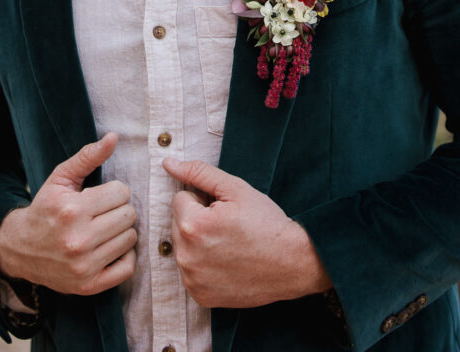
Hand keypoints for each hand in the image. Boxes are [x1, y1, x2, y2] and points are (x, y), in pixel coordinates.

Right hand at [0, 132, 136, 295]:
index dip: (113, 191)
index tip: (100, 196)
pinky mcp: (89, 285)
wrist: (20, 249)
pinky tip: (109, 248)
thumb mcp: (61, 178)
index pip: (121, 192)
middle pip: (129, 215)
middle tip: (103, 213)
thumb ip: (88, 156)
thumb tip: (113, 137)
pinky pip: (128, 268)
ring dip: (121, 231)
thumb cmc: (46, 208)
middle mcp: (78, 240)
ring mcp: (84, 266)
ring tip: (103, 229)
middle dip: (119, 210)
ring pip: (130, 238)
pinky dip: (124, 256)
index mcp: (71, 210)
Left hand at [163, 158, 330, 307]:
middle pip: (178, 223)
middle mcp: (186, 256)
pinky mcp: (199, 296)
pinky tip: (226, 263)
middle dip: (198, 220)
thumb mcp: (235, 189)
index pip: (180, 199)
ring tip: (228, 244)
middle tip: (228, 227)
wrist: (291, 263)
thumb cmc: (265, 222)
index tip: (224, 210)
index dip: (203, 200)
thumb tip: (169, 163)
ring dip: (198, 242)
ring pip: (183, 247)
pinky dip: (203, 264)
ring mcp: (192, 279)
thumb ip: (199, 172)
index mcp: (193, 225)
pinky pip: (190, 270)